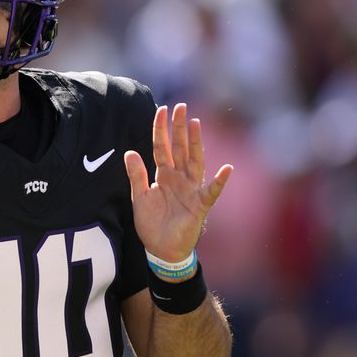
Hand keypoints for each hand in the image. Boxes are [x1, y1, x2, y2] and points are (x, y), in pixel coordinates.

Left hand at [124, 103, 232, 263]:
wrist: (161, 249)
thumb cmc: (152, 223)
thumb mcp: (140, 197)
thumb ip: (136, 175)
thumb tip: (130, 152)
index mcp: (164, 175)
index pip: (162, 147)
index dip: (161, 130)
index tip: (161, 109)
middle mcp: (179, 178)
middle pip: (180, 148)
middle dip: (179, 128)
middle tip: (180, 106)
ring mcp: (191, 190)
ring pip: (194, 161)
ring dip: (195, 143)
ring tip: (195, 124)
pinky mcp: (199, 206)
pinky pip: (211, 192)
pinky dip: (219, 181)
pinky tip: (226, 169)